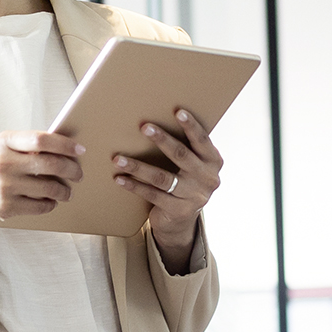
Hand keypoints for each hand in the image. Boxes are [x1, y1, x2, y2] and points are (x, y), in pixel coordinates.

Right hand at [0, 130, 84, 259]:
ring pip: (49, 189)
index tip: (80, 150)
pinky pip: (40, 207)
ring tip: (66, 191)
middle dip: (72, 170)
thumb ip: (25, 147)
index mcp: (4, 142)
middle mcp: (3, 162)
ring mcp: (4, 186)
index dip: (66, 145)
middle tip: (79, 174)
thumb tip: (64, 148)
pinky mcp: (5, 207)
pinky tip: (50, 202)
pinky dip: (50, 205)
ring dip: (64, 191)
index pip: (42, 139)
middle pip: (51, 164)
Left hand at [113, 108, 223, 269]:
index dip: (191, 126)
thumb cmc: (184, 181)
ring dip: (138, 167)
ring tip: (118, 158)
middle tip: (144, 127)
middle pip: (181, 155)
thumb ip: (187, 147)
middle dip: (162, 139)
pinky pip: (152, 195)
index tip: (178, 111)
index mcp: (214, 162)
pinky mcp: (178, 210)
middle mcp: (208, 179)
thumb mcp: (192, 165)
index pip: (202, 141)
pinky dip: (134, 186)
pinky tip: (120, 178)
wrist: (182, 220)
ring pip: (162, 178)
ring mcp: (194, 196)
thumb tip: (156, 120)